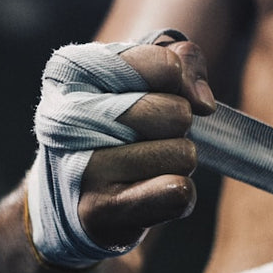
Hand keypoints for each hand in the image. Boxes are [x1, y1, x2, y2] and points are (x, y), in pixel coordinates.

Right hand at [79, 37, 215, 249]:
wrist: (72, 194)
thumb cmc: (117, 124)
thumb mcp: (145, 77)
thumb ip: (184, 62)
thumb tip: (203, 102)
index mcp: (75, 70)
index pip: (166, 66)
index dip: (179, 83)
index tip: (162, 93)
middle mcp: (69, 114)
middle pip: (178, 113)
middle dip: (177, 127)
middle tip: (146, 137)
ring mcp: (83, 165)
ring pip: (183, 155)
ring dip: (175, 163)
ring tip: (142, 166)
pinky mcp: (100, 210)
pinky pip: (177, 193)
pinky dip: (178, 195)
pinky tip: (151, 193)